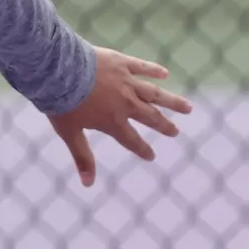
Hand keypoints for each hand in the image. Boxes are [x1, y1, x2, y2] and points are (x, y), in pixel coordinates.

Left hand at [48, 48, 192, 186]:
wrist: (60, 71)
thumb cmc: (63, 104)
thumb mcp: (70, 134)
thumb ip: (82, 158)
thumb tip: (88, 185)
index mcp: (113, 122)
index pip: (131, 140)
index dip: (142, 149)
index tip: (151, 156)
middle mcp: (125, 103)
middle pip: (150, 117)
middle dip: (164, 126)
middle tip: (175, 132)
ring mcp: (126, 82)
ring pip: (155, 93)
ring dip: (172, 101)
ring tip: (187, 107)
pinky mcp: (122, 63)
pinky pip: (143, 67)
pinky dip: (154, 70)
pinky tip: (165, 73)